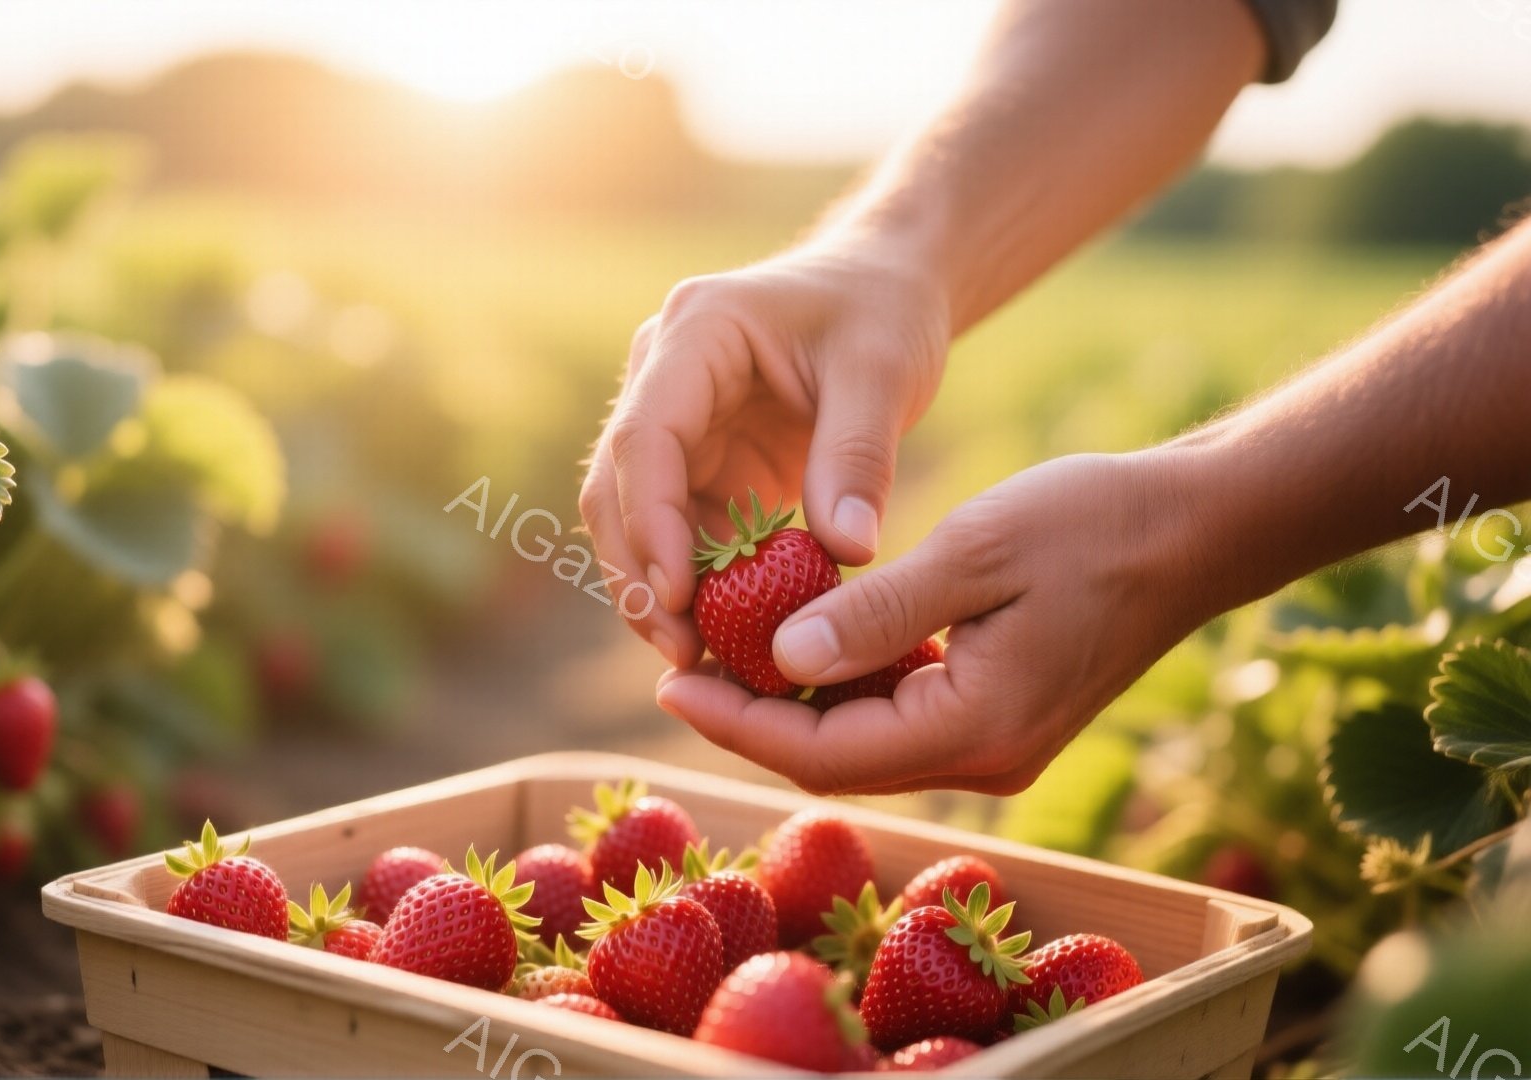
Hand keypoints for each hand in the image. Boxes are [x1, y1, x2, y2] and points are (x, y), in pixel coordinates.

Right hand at [579, 242, 951, 667]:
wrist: (883, 287)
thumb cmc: (882, 313)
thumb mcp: (883, 372)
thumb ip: (858, 457)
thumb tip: (848, 551)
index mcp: (695, 332)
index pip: (645, 435)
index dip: (650, 520)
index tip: (678, 595)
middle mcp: (660, 376)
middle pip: (616, 485)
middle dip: (639, 571)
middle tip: (679, 650)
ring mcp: (673, 424)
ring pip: (631, 519)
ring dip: (655, 589)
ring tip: (696, 659)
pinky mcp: (696, 465)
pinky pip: (676, 534)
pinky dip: (693, 588)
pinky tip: (721, 638)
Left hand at [656, 450, 1223, 794]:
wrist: (1193, 531)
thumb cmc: (1091, 525)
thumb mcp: (974, 554)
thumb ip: (877, 612)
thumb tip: (779, 652)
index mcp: (975, 729)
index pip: (823, 753)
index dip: (737, 723)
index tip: (666, 683)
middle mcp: (981, 759)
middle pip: (833, 759)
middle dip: (751, 717)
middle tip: (677, 664)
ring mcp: (993, 745)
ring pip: (861, 742)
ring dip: (792, 702)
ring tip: (720, 647)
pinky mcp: (997, 718)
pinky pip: (897, 718)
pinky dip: (842, 686)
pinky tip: (798, 640)